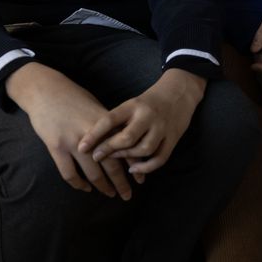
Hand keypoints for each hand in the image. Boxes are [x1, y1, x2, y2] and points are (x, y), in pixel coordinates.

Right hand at [6, 62, 135, 199]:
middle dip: (121, 183)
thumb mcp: (96, 107)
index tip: (141, 178)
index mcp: (106, 123)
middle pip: (111, 165)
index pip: (125, 148)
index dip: (134, 165)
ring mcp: (73, 142)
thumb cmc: (74, 97)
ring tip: (110, 194)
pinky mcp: (56, 147)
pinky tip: (85, 188)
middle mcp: (92, 135)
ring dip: (103, 187)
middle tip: (128, 196)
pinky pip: (69, 174)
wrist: (46, 90)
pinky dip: (79, 184)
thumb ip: (109, 126)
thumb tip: (123, 145)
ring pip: (92, 173)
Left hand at [78, 68, 206, 178]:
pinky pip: (159, 158)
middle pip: (127, 138)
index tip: (81, 147)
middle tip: (96, 157)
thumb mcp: (133, 103)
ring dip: (127, 158)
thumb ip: (119, 120)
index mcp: (134, 105)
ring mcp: (162, 128)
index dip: (94, 135)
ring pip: (143, 150)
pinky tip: (134, 169)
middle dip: (109, 150)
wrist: (180, 91)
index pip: (110, 119)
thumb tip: (95, 141)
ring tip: (116, 160)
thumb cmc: (150, 100)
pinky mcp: (173, 138)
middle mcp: (148, 116)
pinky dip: (146, 168)